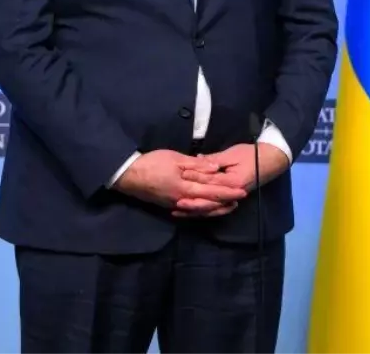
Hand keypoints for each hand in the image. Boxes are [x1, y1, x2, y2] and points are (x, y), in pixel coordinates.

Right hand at [114, 150, 247, 216]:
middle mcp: (182, 200)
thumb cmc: (152, 163)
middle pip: (208, 204)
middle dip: (225, 202)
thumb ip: (197, 165)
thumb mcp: (176, 159)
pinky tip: (206, 208)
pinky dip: (201, 210)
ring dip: (215, 208)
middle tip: (239, 200)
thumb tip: (216, 168)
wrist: (128, 175)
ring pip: (200, 210)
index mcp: (185, 188)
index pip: (212, 191)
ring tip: (228, 205)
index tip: (242, 191)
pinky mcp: (169, 205)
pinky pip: (190, 210)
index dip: (228, 192)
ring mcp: (175, 205)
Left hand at [176, 143, 290, 218]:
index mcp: (232, 182)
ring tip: (178, 211)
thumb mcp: (232, 154)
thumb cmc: (252, 155)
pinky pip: (215, 207)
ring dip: (195, 210)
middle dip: (190, 202)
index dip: (194, 180)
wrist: (270, 160)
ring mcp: (231, 198)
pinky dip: (203, 209)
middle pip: (208, 201)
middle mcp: (231, 194)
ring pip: (210, 208)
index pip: (209, 183)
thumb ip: (214, 160)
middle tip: (174, 203)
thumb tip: (197, 160)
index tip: (180, 178)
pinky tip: (192, 210)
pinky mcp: (230, 198)